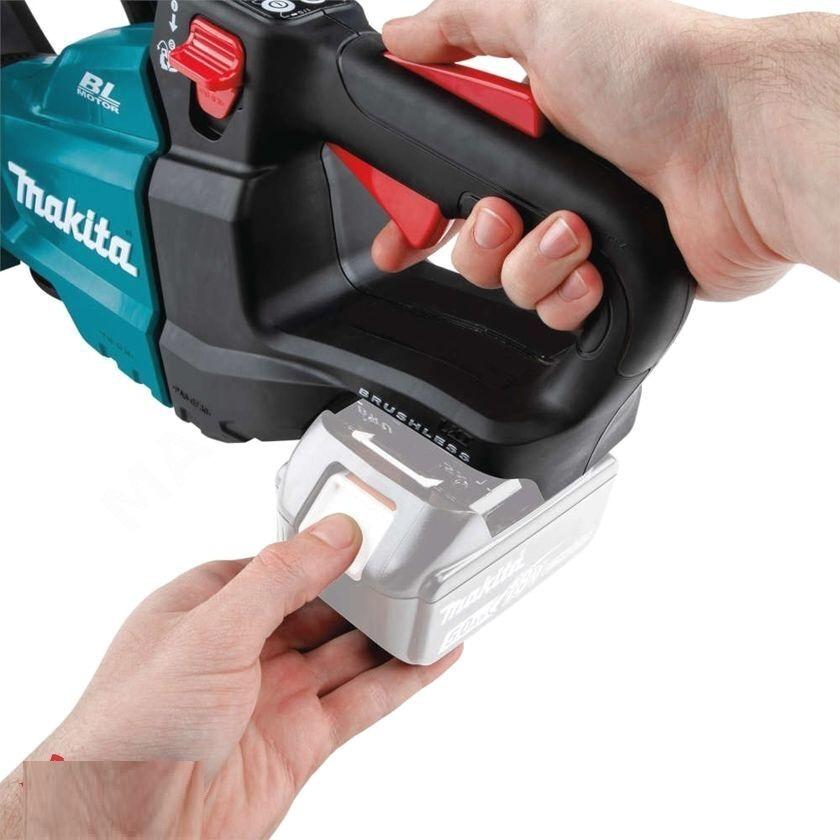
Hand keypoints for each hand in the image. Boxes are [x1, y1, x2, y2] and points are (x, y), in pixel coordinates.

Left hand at [0, 515, 459, 837]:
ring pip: (349, 653)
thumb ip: (280, 577)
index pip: (283, 563)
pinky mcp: (300, 741)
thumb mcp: (211, 629)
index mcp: (211, 606)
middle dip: (367, 588)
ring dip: (392, 632)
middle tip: (417, 563)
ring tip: (436, 603)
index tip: (374, 529)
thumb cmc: (131, 731)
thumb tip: (335, 532)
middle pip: (323, 606)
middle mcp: (245, 648)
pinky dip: (403, 680)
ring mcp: (275, 695)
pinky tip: (431, 659)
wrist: (122, 834)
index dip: (329, 547)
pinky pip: (363, 700)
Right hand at [375, 0, 839, 326]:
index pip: (447, 181)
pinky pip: (557, 312)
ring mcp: (581, 236)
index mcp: (526, 130)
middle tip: (504, 212)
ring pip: (510, 285)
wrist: (740, 145)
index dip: (416, 215)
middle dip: (479, 238)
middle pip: (472, 244)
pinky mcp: (612, 281)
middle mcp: (550, 185)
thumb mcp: (543, 16)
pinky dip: (570, 293)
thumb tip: (401, 37)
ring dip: (532, 261)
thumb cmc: (658, 73)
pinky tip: (596, 266)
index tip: (398, 240)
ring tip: (573, 230)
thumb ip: (460, 26)